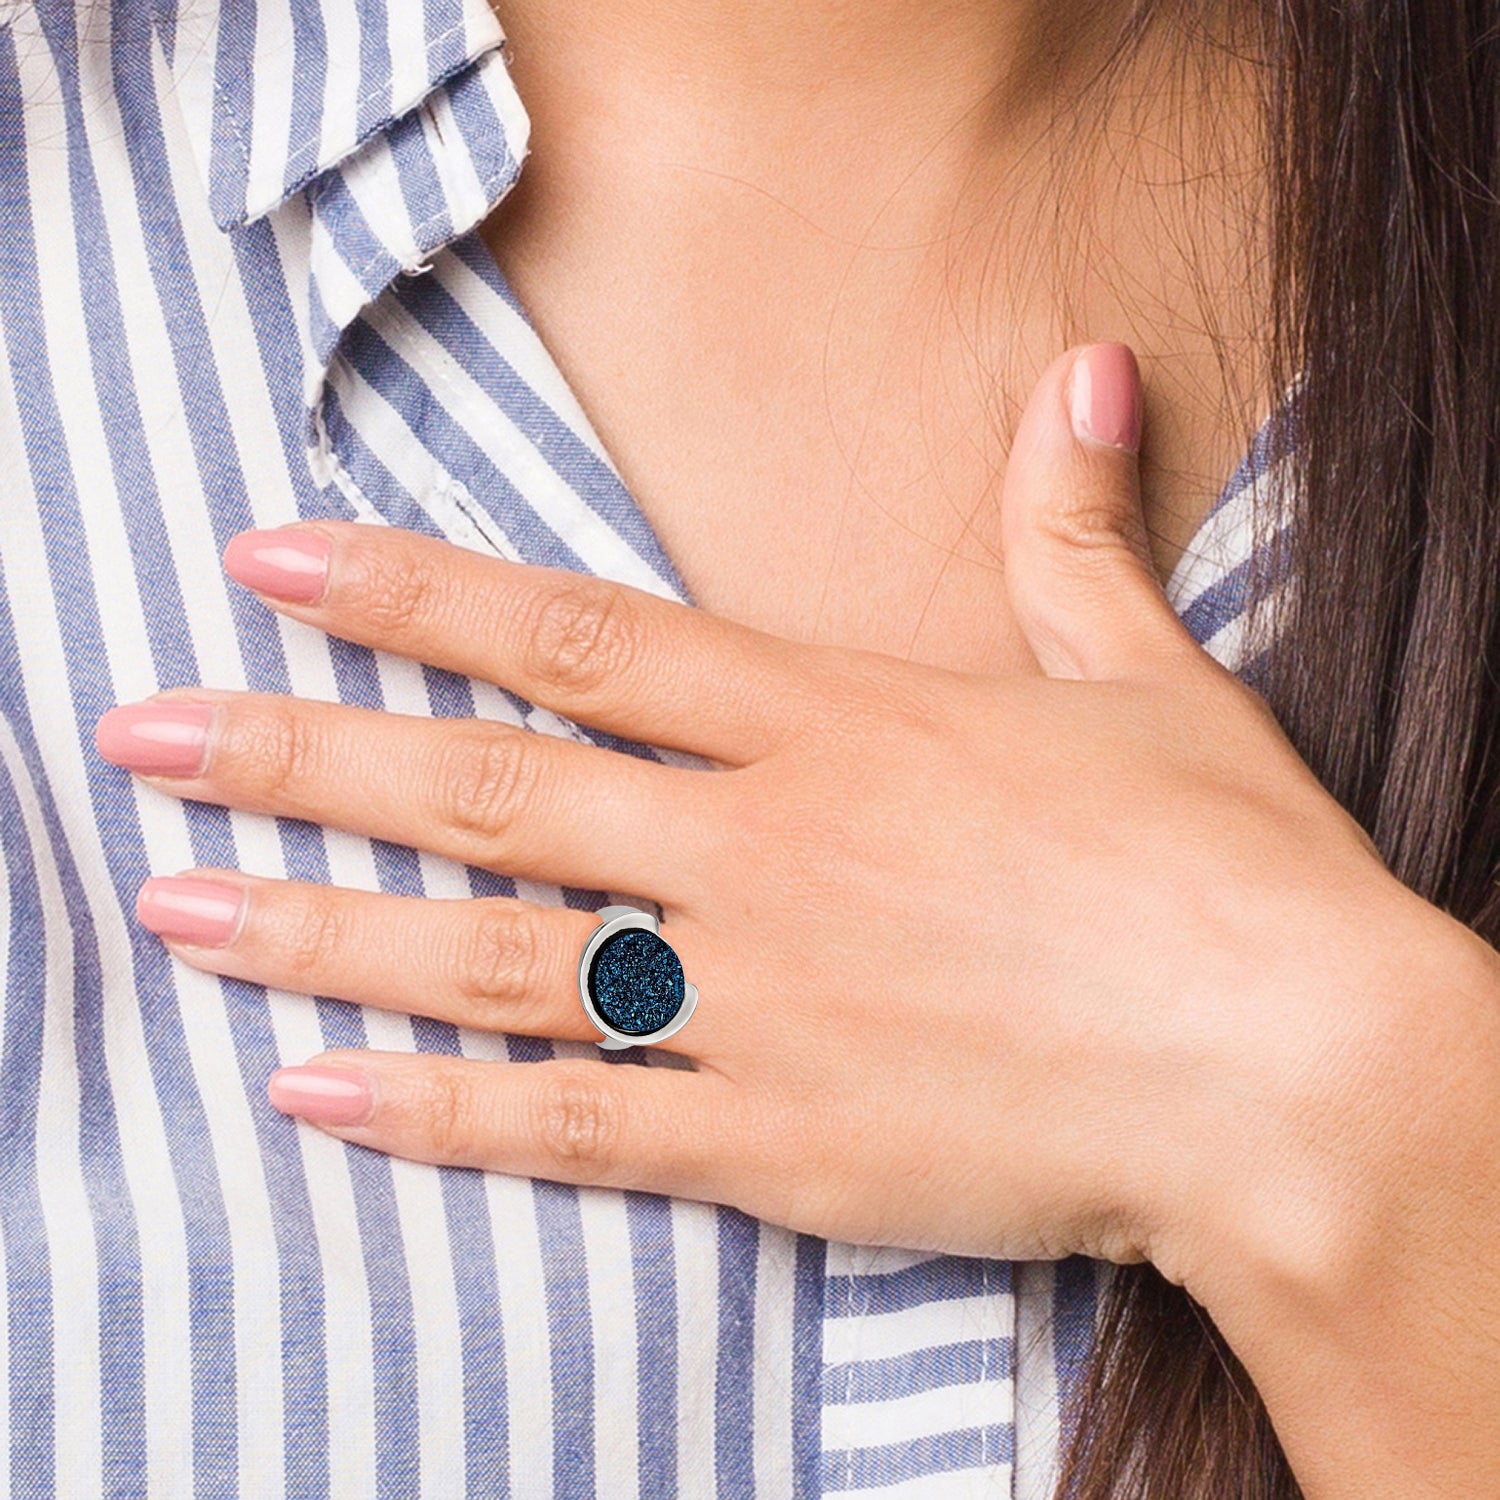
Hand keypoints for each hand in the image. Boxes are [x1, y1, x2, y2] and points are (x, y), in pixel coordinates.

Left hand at [93, 344, 1448, 1302]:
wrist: (1297, 1073)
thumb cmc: (1226, 875)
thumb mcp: (1150, 680)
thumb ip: (1069, 534)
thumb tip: (1085, 373)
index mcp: (836, 727)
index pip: (575, 637)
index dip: (412, 593)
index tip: (274, 563)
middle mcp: (761, 851)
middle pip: (483, 789)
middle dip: (297, 754)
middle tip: (142, 733)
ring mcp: (752, 1001)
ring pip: (487, 957)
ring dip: (317, 928)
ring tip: (175, 910)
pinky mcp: (772, 1142)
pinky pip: (567, 1125)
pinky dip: (432, 1114)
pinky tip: (315, 1093)